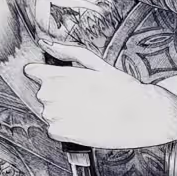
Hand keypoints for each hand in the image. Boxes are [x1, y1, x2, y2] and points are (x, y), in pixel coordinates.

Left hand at [25, 46, 176, 147]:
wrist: (143, 115)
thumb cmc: (124, 88)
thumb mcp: (98, 64)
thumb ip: (69, 52)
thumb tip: (45, 43)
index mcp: (60, 74)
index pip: (33, 72)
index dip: (43, 75)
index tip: (58, 80)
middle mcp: (52, 94)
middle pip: (43, 94)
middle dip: (59, 95)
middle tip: (84, 98)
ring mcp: (55, 114)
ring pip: (48, 112)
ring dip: (63, 112)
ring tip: (88, 111)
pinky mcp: (62, 132)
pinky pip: (53, 129)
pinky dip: (66, 128)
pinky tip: (85, 122)